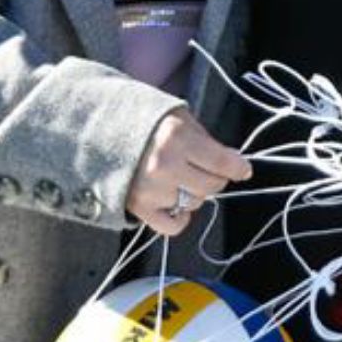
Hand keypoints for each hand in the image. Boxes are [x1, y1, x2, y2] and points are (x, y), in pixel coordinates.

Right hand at [126, 105, 254, 238]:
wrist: (98, 132)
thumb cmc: (143, 120)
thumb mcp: (177, 115)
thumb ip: (204, 138)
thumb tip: (230, 160)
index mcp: (177, 138)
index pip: (222, 162)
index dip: (238, 167)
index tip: (244, 169)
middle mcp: (166, 167)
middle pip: (211, 185)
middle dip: (216, 178)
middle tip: (208, 169)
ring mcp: (152, 190)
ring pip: (195, 203)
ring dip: (196, 193)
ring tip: (183, 178)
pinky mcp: (140, 208)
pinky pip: (173, 226)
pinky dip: (181, 218)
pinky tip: (178, 204)